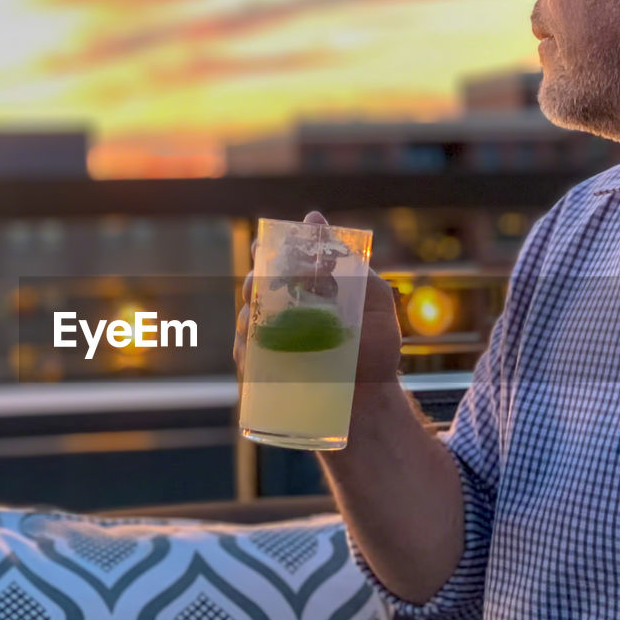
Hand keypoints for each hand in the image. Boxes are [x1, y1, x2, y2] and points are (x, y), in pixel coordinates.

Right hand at [233, 211, 400, 384]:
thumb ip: (349, 261)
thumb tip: (313, 217)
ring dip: (248, 311)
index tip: (262, 244)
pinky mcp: (262, 375)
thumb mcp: (371, 298)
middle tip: (261, 280)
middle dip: (254, 279)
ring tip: (261, 311)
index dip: (266, 251)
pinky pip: (243, 354)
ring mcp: (271, 346)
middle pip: (255, 289)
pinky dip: (244, 344)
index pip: (277, 265)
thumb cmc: (375, 350)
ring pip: (245, 319)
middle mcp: (284, 317)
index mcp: (306, 294)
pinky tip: (252, 340)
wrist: (373, 403)